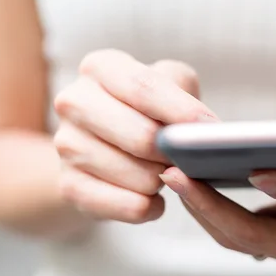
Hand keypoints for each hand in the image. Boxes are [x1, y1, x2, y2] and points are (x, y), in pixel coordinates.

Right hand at [53, 49, 215, 222]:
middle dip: (174, 154)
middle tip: (188, 159)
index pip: (144, 87)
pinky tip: (152, 200)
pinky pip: (125, 206)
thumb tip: (204, 129)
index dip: (182, 111)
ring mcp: (65, 145)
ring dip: (162, 181)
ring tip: (164, 174)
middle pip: (141, 136)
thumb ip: (185, 92)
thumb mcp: (168, 83)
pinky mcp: (68, 185)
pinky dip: (148, 208)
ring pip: (138, 176)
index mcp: (99, 67)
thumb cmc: (145, 108)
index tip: (211, 130)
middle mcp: (74, 102)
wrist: (101, 143)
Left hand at [160, 140, 275, 274]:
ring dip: (200, 207)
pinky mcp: (272, 242)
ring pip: (234, 238)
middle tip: (178, 172)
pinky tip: (186, 178)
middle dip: (214, 207)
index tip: (256, 168)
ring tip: (171, 171)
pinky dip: (206, 207)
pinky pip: (231, 231)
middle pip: (257, 236)